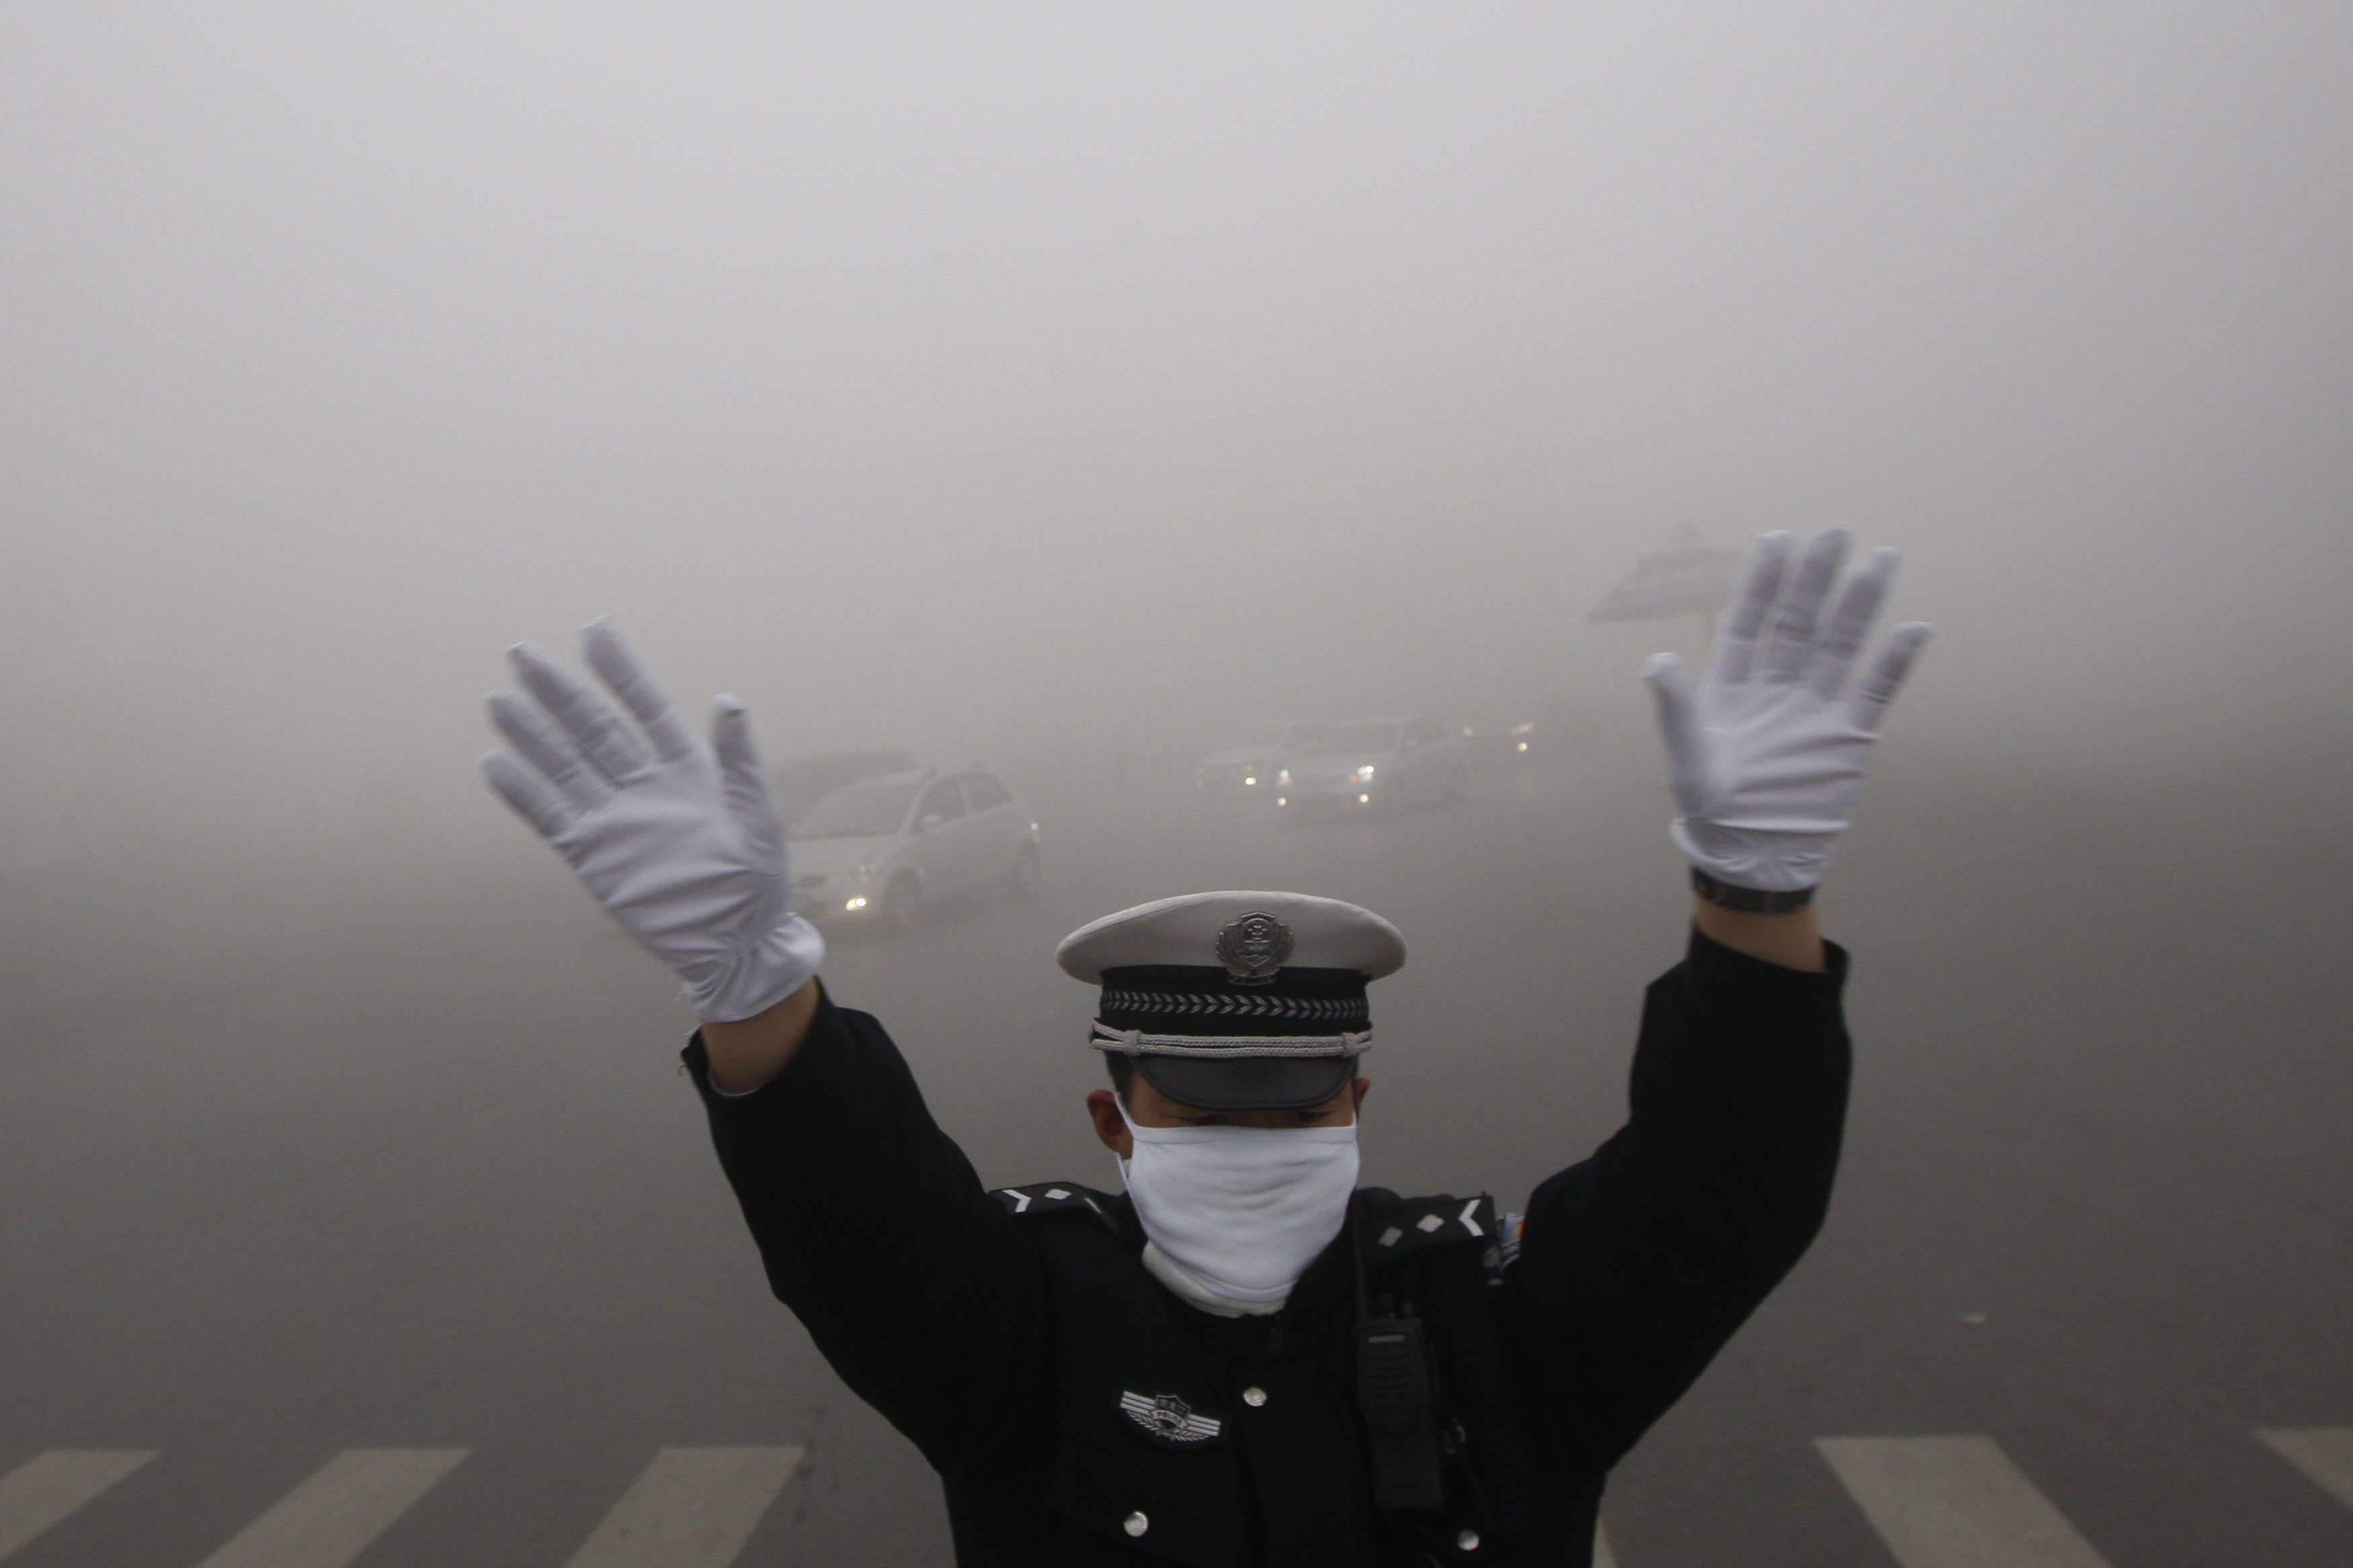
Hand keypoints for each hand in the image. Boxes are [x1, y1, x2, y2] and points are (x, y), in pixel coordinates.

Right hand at [479, 620, 822, 1022]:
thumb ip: (738, 759)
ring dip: (532, 734)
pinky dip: (522, 793)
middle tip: (523, 653)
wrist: (735, 941)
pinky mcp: (593, 855)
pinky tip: (493, 764)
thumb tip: (729, 698)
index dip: (620, 669)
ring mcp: (614, 818)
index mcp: (686, 769)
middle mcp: (643, 785)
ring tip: (498, 700)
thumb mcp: (756, 815)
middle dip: (560, 691)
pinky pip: (550, 817)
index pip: (646, 707)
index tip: (594, 630)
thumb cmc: (756, 878)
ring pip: (564, 765)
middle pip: (593, 728)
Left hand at [1642, 528, 1931, 892]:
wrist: (1752, 856)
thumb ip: (1676, 707)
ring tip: (1882, 558)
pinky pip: (1875, 692)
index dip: (1764, 582)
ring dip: (1860, 604)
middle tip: (1835, 531)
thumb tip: (1656, 659)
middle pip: (1800, 622)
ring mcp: (1815, 709)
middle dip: (1815, 578)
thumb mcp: (1687, 756)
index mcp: (1733, 686)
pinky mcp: (1848, 738)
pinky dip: (1894, 662)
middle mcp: (1777, 688)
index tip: (1778, 538)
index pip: (1751, 622)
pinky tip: (1916, 628)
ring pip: (1841, 645)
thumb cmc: (1710, 807)